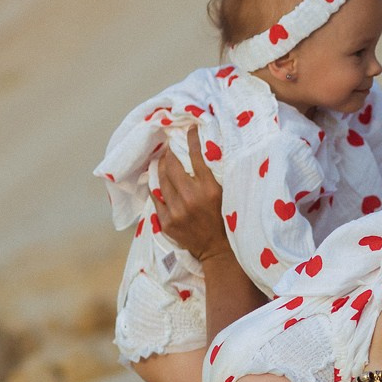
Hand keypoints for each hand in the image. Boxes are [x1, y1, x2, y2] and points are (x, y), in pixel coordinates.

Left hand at [152, 126, 231, 260]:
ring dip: (160, 168)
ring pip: (162, 181)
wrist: (218, 251)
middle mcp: (191, 198)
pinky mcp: (167, 222)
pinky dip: (156, 188)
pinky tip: (156, 182)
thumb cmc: (225, 221)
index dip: (191, 140)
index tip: (188, 129)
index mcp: (209, 190)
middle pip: (173, 167)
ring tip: (162, 161)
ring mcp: (176, 211)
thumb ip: (214, 177)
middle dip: (169, 153)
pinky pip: (156, 199)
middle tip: (169, 148)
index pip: (196, 157)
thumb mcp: (225, 196)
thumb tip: (203, 154)